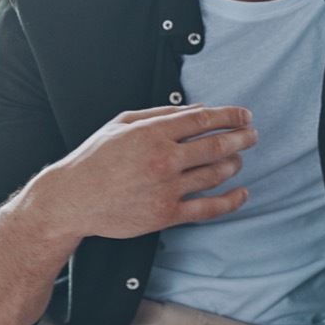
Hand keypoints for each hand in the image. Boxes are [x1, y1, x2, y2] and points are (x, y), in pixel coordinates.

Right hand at [41, 104, 257, 240]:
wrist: (72, 199)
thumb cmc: (95, 158)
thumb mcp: (123, 124)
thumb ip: (161, 114)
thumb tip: (198, 110)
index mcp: (152, 133)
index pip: (203, 120)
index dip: (230, 116)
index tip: (244, 116)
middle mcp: (163, 159)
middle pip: (216, 146)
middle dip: (241, 138)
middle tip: (252, 134)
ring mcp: (166, 188)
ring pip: (214, 174)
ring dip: (234, 164)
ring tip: (240, 158)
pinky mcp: (165, 214)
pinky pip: (207, 208)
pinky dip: (230, 201)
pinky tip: (242, 194)